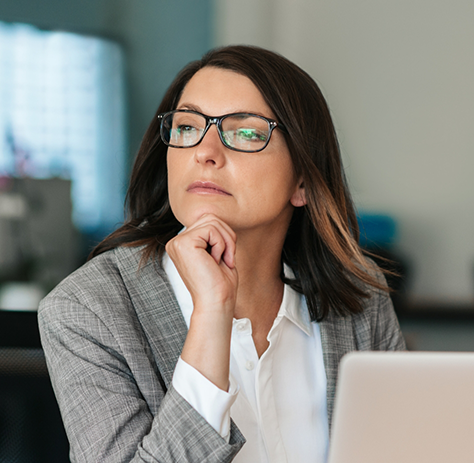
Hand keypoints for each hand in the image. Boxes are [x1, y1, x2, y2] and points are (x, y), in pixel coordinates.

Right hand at [165, 214, 237, 389]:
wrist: (216, 303)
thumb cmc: (220, 284)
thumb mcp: (218, 253)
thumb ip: (214, 234)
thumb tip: (216, 216)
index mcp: (183, 245)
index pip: (208, 222)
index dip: (224, 236)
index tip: (227, 258)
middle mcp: (176, 242)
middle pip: (210, 217)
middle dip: (227, 236)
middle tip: (229, 258)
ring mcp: (177, 242)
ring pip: (212, 221)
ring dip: (226, 241)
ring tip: (223, 260)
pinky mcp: (183, 243)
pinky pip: (211, 229)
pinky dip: (221, 244)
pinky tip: (216, 261)